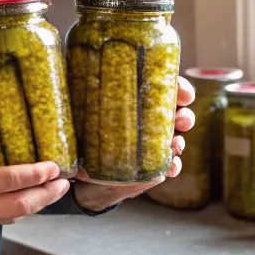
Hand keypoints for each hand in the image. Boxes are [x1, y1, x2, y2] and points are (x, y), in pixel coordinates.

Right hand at [0, 109, 70, 231]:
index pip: (9, 181)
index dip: (35, 174)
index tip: (54, 166)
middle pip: (18, 207)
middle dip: (45, 196)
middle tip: (65, 185)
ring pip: (8, 217)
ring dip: (33, 206)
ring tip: (50, 193)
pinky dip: (13, 211)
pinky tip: (19, 202)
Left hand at [74, 76, 195, 211]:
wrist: (85, 173)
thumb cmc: (85, 134)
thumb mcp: (83, 113)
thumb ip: (81, 98)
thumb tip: (69, 80)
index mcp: (138, 100)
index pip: (166, 87)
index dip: (181, 88)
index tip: (183, 93)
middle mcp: (151, 120)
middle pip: (178, 112)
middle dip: (185, 115)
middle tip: (180, 120)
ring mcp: (155, 144)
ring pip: (178, 137)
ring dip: (181, 140)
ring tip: (175, 144)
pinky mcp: (154, 166)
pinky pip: (171, 165)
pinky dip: (174, 166)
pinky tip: (170, 167)